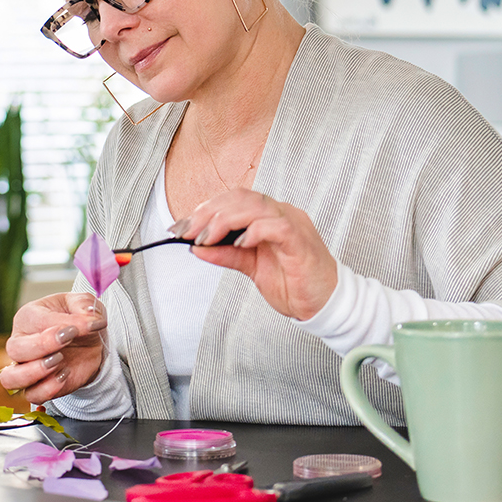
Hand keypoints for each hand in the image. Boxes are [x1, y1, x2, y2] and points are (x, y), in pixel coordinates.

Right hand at [0, 292, 106, 404]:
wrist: (89, 344)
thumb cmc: (78, 320)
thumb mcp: (85, 304)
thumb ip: (85, 306)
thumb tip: (90, 319)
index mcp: (28, 317)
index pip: (32, 321)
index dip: (55, 326)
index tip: (76, 328)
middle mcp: (20, 343)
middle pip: (14, 349)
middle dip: (42, 346)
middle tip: (67, 340)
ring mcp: (25, 368)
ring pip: (10, 378)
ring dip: (34, 372)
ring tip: (59, 362)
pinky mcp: (38, 387)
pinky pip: (32, 395)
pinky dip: (48, 389)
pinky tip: (65, 375)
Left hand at [171, 189, 337, 320]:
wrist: (321, 304)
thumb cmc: (291, 282)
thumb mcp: (249, 266)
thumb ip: (225, 254)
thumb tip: (196, 247)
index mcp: (268, 217)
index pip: (233, 200)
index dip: (204, 209)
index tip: (179, 228)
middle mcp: (280, 214)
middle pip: (240, 197)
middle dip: (207, 213)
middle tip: (186, 232)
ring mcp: (292, 224)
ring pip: (255, 206)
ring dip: (224, 220)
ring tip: (206, 238)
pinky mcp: (300, 241)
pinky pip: (276, 226)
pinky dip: (254, 231)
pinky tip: (239, 243)